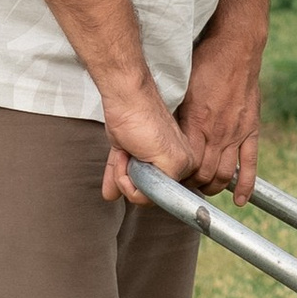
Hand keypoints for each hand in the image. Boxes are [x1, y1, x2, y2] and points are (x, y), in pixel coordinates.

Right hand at [100, 69, 194, 206]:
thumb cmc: (130, 118)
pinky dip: (124, 177)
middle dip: (126, 179)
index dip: (132, 180)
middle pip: (148, 198)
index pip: (154, 193)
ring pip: (144, 198)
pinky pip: (141, 194)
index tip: (129, 155)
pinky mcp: (175, 167)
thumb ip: (121, 175)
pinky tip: (129, 153)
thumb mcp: (125, 152)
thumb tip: (111, 195)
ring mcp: (182, 167)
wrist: (129, 99)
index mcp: (178, 162)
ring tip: (128, 151)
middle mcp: (186, 166)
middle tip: (127, 152)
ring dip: (124, 177)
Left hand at [178, 19, 265, 196]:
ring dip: (213, 187)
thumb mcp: (182, 91)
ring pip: (223, 175)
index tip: (170, 179)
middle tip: (185, 187)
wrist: (236, 49)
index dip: (177, 178)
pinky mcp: (251, 130)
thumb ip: (175, 117)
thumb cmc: (204, 65)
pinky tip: (238, 200)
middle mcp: (216, 133)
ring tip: (204, 188)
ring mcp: (236, 134)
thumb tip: (162, 138)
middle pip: (203, 175)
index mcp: (196, 124)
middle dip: (192, 186)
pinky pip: (249, 164)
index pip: (185, 166)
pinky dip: (244, 186)